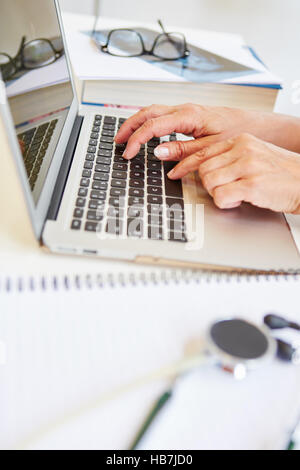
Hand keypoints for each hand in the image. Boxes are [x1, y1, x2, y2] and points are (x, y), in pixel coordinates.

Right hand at [115, 103, 299, 158]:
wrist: (255, 126)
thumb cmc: (237, 133)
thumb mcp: (210, 148)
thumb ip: (183, 151)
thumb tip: (158, 153)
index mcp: (189, 115)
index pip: (153, 126)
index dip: (137, 140)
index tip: (127, 153)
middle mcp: (185, 110)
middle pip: (148, 112)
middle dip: (129, 126)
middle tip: (117, 141)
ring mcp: (186, 111)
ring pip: (154, 112)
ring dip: (137, 123)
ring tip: (126, 137)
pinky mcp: (189, 116)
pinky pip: (163, 116)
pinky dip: (149, 124)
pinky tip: (147, 134)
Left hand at [169, 133, 299, 213]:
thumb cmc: (281, 173)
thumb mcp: (255, 155)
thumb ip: (231, 157)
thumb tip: (205, 167)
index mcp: (241, 141)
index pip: (203, 151)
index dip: (186, 165)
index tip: (176, 173)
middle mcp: (243, 149)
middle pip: (203, 169)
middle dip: (208, 184)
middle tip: (223, 189)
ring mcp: (248, 165)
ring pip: (209, 182)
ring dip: (217, 194)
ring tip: (235, 194)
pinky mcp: (252, 184)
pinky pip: (222, 196)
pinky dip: (226, 202)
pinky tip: (240, 200)